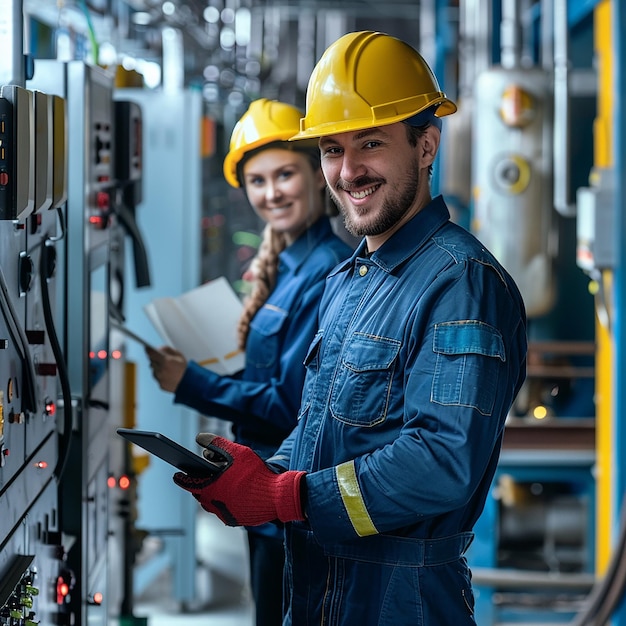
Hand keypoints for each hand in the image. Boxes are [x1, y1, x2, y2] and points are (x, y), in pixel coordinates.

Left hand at [146, 346, 186, 391]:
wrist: (190, 383)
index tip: (147, 347)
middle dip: (156, 360)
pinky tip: (169, 376)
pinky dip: (161, 376)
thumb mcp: (178, 355)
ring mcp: (160, 378)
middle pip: (152, 362)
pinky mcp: (161, 385)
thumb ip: (167, 349)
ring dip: (158, 369)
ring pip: (154, 371)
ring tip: (168, 369)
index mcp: (165, 361)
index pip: (151, 353)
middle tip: (162, 359)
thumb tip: (158, 349)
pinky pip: (158, 378)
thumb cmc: (185, 368)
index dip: (148, 349)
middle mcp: (161, 370)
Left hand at [173, 433, 305, 526]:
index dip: (182, 478)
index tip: (177, 475)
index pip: (189, 483)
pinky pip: (224, 510)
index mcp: (212, 488)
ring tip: (215, 484)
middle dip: (198, 485)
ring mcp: (225, 514)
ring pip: (212, 504)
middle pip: (200, 495)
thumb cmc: (257, 473)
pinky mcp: (236, 520)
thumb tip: (199, 438)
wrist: (278, 496)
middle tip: (200, 477)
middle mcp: (215, 504)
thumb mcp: (237, 452)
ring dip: (211, 494)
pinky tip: (231, 493)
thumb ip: (217, 444)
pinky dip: (224, 501)